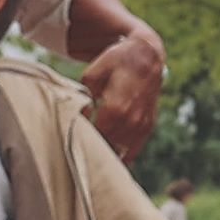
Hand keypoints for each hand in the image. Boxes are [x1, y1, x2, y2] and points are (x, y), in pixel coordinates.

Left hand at [80, 21, 167, 162]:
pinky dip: (124, 157)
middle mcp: (132, 119)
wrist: (148, 55)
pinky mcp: (149, 125)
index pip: (95, 133)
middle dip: (93, 148)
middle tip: (77, 154)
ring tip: (93, 161)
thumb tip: (81, 114)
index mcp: (116, 106)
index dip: (83, 139)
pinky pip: (135, 148)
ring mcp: (142, 123)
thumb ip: (83, 95)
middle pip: (108, 144)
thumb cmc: (117, 62)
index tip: (70, 141)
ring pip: (121, 149)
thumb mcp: (92, 73)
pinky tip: (112, 164)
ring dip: (107, 155)